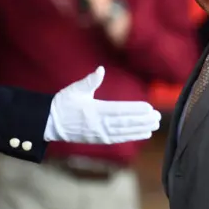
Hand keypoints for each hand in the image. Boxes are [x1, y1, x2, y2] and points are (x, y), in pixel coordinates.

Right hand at [43, 66, 160, 143]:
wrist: (51, 123)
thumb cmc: (63, 103)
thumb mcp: (75, 89)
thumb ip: (90, 81)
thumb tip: (100, 69)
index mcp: (93, 109)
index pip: (119, 110)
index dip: (134, 109)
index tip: (148, 107)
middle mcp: (98, 124)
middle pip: (125, 122)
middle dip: (142, 120)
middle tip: (158, 116)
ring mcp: (99, 133)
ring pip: (124, 132)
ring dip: (141, 129)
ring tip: (155, 124)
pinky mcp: (99, 139)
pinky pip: (119, 138)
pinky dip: (132, 136)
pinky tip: (144, 133)